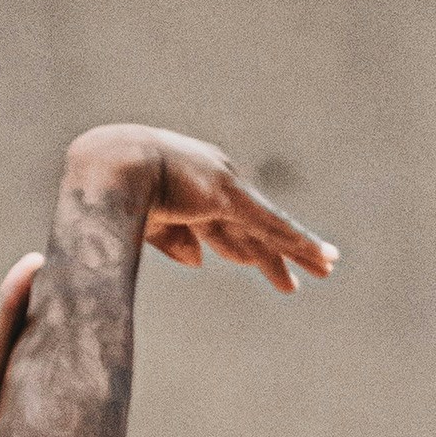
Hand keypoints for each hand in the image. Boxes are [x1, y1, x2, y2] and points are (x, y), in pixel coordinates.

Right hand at [69, 125, 338, 295]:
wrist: (109, 167)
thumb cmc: (111, 193)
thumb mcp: (145, 220)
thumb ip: (173, 238)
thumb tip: (199, 261)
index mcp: (190, 191)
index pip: (221, 224)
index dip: (239, 245)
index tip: (253, 260)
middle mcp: (214, 187)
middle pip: (251, 228)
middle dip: (274, 250)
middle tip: (299, 270)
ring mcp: (226, 191)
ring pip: (272, 229)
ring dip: (300, 250)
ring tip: (327, 267)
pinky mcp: (234, 198)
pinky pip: (275, 227)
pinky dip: (301, 243)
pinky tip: (324, 257)